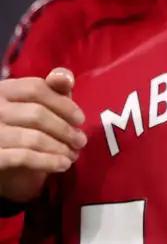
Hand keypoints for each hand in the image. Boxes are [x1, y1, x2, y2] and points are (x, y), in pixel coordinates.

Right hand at [0, 69, 85, 202]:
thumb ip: (53, 89)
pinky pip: (23, 157)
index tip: (80, 119)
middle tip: (81, 142)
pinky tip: (62, 165)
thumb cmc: (21, 127)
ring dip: (59, 148)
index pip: (36, 88)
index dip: (63, 103)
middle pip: (37, 114)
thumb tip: (66, 77)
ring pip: (32, 138)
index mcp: (4, 91)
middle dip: (65, 129)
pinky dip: (48, 161)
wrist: (1, 157)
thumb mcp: (37, 104)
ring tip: (73, 156)